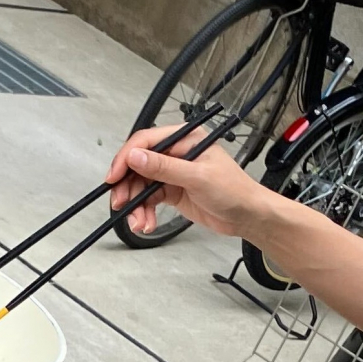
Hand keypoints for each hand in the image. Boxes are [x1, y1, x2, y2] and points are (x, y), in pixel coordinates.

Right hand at [107, 125, 278, 237]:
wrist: (248, 216)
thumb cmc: (234, 190)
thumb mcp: (197, 177)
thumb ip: (164, 167)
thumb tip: (135, 156)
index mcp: (184, 138)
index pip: (146, 142)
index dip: (126, 158)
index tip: (114, 177)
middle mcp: (176, 152)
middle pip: (138, 164)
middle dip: (128, 186)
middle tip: (120, 203)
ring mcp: (173, 172)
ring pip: (141, 184)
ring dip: (135, 204)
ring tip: (137, 221)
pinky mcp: (172, 190)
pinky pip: (149, 199)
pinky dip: (144, 211)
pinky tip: (146, 223)